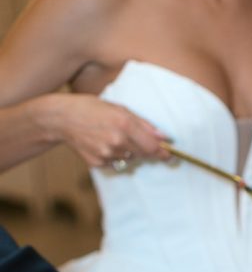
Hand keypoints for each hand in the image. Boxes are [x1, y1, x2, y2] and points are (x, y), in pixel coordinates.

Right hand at [45, 94, 169, 168]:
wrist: (62, 118)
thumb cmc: (91, 108)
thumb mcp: (119, 108)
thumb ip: (143, 123)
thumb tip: (163, 137)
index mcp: (124, 124)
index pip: (152, 146)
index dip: (163, 153)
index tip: (170, 155)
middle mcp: (117, 141)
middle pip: (143, 154)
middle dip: (147, 150)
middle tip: (140, 141)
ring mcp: (107, 154)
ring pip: (130, 158)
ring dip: (129, 151)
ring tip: (113, 137)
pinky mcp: (98, 163)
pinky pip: (115, 162)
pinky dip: (115, 156)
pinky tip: (102, 143)